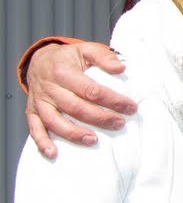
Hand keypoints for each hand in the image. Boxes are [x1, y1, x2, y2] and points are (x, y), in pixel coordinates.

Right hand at [26, 42, 135, 157]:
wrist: (39, 60)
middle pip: (75, 107)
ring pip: (54, 121)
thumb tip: (121, 69)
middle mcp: (49, 88)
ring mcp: (39, 101)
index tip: (130, 107)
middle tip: (119, 124)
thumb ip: (103, 56)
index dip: (112, 100)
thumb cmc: (68, 58)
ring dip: (74, 134)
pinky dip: (42, 142)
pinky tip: (54, 154)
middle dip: (99, 118)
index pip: (91, 90)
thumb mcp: (86, 49)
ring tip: (94, 141)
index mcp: (63, 71)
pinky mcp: (32, 112)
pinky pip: (35, 128)